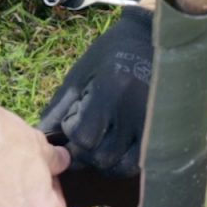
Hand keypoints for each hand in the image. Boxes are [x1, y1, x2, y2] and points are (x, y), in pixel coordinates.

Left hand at [39, 7, 152, 176]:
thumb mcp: (79, 75)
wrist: (151, 40)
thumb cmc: (109, 55)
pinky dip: (125, 162)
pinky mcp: (163, 132)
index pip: (83, 136)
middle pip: (102, 157)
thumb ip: (59, 108)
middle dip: (87, 151)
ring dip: (106, 161)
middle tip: (86, 132)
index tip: (76, 115)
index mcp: (110, 92)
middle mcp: (134, 112)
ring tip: (101, 142)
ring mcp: (152, 125)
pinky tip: (118, 148)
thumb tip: (42, 137)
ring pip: (122, 166)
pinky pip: (140, 163)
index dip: (73, 131)